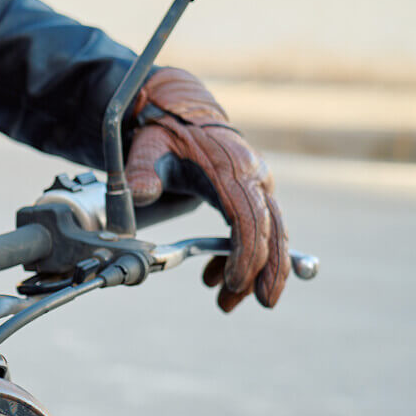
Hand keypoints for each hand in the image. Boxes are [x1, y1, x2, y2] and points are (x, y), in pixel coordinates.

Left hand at [125, 68, 289, 311]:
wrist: (181, 113)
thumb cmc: (165, 133)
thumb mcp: (147, 147)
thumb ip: (141, 171)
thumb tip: (142, 193)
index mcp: (230, 169)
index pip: (249, 217)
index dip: (246, 253)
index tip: (233, 282)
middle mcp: (252, 177)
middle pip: (274, 229)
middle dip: (269, 270)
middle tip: (262, 302)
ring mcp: (256, 185)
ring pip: (272, 234)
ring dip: (257, 270)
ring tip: (228, 302)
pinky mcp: (252, 195)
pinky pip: (257, 231)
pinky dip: (242, 257)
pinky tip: (217, 279)